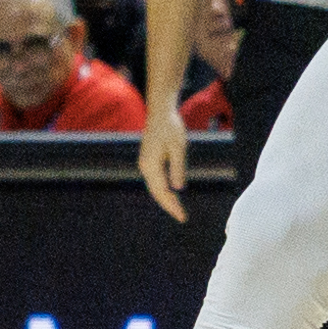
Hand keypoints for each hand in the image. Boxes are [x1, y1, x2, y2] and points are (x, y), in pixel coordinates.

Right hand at [138, 103, 190, 220]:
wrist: (160, 111)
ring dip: (166, 199)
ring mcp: (145, 163)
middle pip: (156, 192)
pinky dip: (163, 190)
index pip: (162, 192)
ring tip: (177, 209)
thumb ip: (177, 168)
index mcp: (151, 165)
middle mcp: (145, 166)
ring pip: (155, 187)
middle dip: (169, 206)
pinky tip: (171, 194)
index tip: (182, 217)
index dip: (172, 206)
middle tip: (182, 217)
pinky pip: (155, 180)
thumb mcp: (178, 147)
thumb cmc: (171, 127)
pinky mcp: (149, 159)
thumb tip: (178, 188)